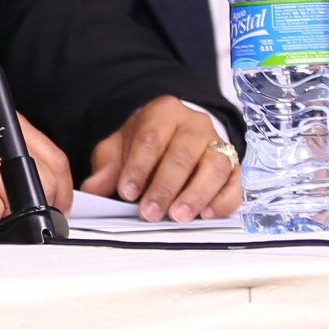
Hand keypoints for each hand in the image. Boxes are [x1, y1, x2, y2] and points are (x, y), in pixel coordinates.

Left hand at [83, 95, 241, 221]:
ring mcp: (218, 143)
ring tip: (177, 216)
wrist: (175, 131)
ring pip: (214, 167)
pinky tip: (207, 214)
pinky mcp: (234, 165)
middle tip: (150, 212)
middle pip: (182, 155)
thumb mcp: (119, 146)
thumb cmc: (146, 139)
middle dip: (165, 187)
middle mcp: (195, 124)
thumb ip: (107, 166)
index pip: (151, 139)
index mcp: (164, 112)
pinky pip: (235, 183)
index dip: (139, 167)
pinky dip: (223, 201)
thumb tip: (94, 188)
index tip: (126, 191)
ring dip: (195, 195)